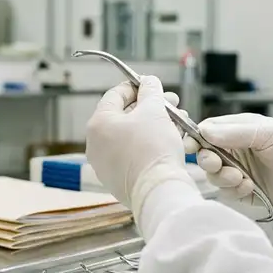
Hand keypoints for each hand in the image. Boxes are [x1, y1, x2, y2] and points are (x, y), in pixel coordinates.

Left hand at [86, 77, 197, 219]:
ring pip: (131, 137)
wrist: (158, 191)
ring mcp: (104, 165)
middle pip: (124, 117)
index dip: (136, 87)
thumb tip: (149, 81)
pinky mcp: (117, 181)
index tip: (152, 86)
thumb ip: (150, 91)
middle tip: (171, 104)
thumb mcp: (154, 111)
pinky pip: (133, 155)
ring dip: (153, 126)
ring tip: (176, 123)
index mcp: (98, 124)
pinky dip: (149, 146)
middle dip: (151, 108)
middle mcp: (96, 145)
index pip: (115, 95)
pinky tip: (169, 141)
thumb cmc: (153, 148)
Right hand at [183, 113, 272, 215]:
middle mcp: (235, 151)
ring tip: (240, 178)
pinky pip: (227, 193)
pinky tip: (249, 187)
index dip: (195, 138)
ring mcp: (239, 172)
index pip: (206, 132)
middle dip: (206, 160)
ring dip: (222, 177)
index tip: (191, 144)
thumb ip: (235, 132)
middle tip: (216, 163)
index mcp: (237, 131)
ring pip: (213, 176)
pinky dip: (234, 191)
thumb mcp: (268, 132)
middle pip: (204, 155)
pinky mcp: (245, 193)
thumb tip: (205, 130)